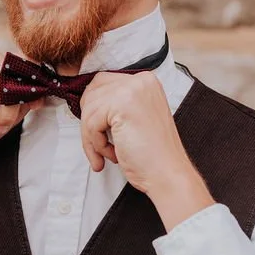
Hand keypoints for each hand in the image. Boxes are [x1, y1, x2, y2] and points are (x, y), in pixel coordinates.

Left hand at [79, 72, 214, 228]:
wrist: (168, 174)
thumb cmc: (152, 154)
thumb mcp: (134, 117)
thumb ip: (115, 104)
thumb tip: (87, 102)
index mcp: (145, 81)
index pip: (102, 82)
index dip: (93, 109)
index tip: (95, 130)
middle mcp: (140, 81)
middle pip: (92, 94)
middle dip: (90, 123)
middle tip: (98, 145)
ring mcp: (131, 91)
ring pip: (89, 110)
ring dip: (92, 138)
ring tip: (108, 154)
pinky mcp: (121, 106)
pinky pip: (91, 123)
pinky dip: (96, 144)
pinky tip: (112, 154)